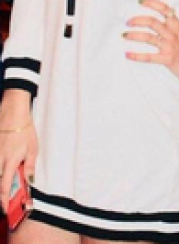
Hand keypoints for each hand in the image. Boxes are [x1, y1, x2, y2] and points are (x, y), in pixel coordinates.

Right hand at [0, 93, 37, 212]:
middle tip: (5, 201)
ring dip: (0, 180)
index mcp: (10, 161)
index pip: (4, 186)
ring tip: (5, 186)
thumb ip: (30, 167)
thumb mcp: (33, 148)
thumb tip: (30, 182)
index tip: (5, 209)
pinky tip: (3, 169)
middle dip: (1, 193)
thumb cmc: (24, 129)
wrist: (13, 112)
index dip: (4, 200)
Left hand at [123, 0, 178, 81]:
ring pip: (148, 38)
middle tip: (128, 21)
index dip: (152, 4)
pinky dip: (137, 55)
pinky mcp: (166, 59)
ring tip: (124, 34)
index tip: (141, 2)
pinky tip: (128, 54)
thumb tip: (174, 15)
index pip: (164, 10)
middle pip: (152, 22)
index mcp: (177, 26)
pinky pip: (149, 57)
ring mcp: (168, 46)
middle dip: (138, 20)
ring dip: (134, 35)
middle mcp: (171, 34)